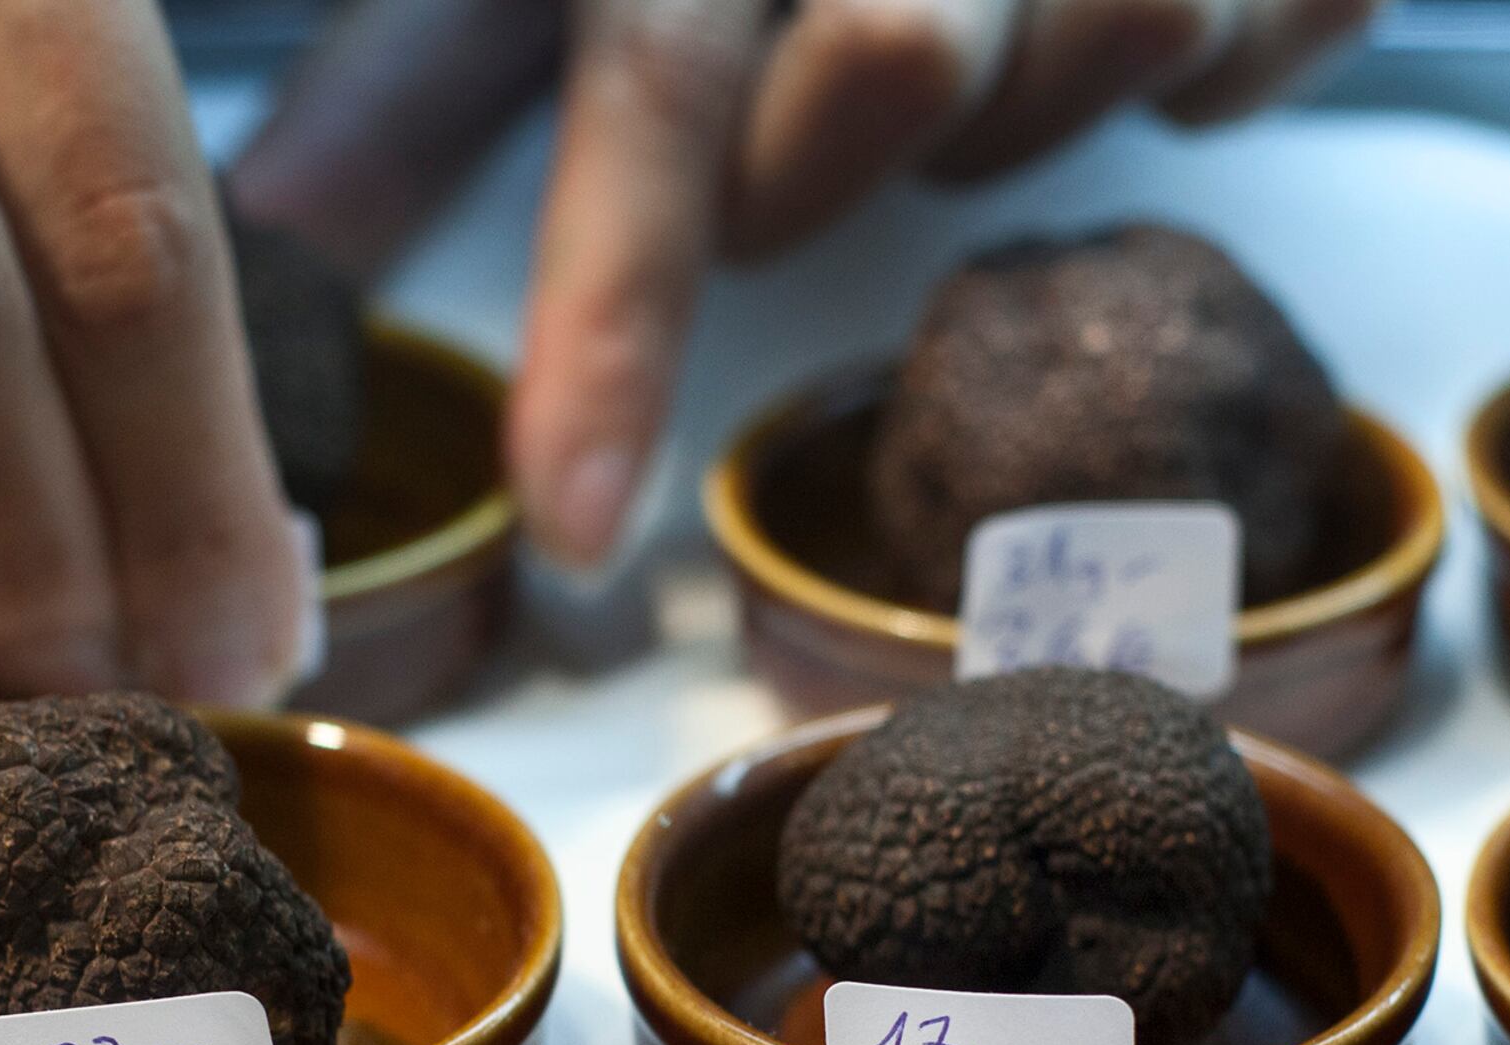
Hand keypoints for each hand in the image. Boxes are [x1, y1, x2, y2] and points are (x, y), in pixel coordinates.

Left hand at [231, 0, 1379, 568]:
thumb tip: (255, 259)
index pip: (653, 85)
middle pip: (908, 66)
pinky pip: (1255, 47)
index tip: (574, 528)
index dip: (613, 317)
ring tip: (951, 28)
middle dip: (833, 150)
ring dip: (1010, 104)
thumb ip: (409, 93)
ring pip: (1109, 48)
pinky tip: (1105, 13)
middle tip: (789, 117)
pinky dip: (1194, 68)